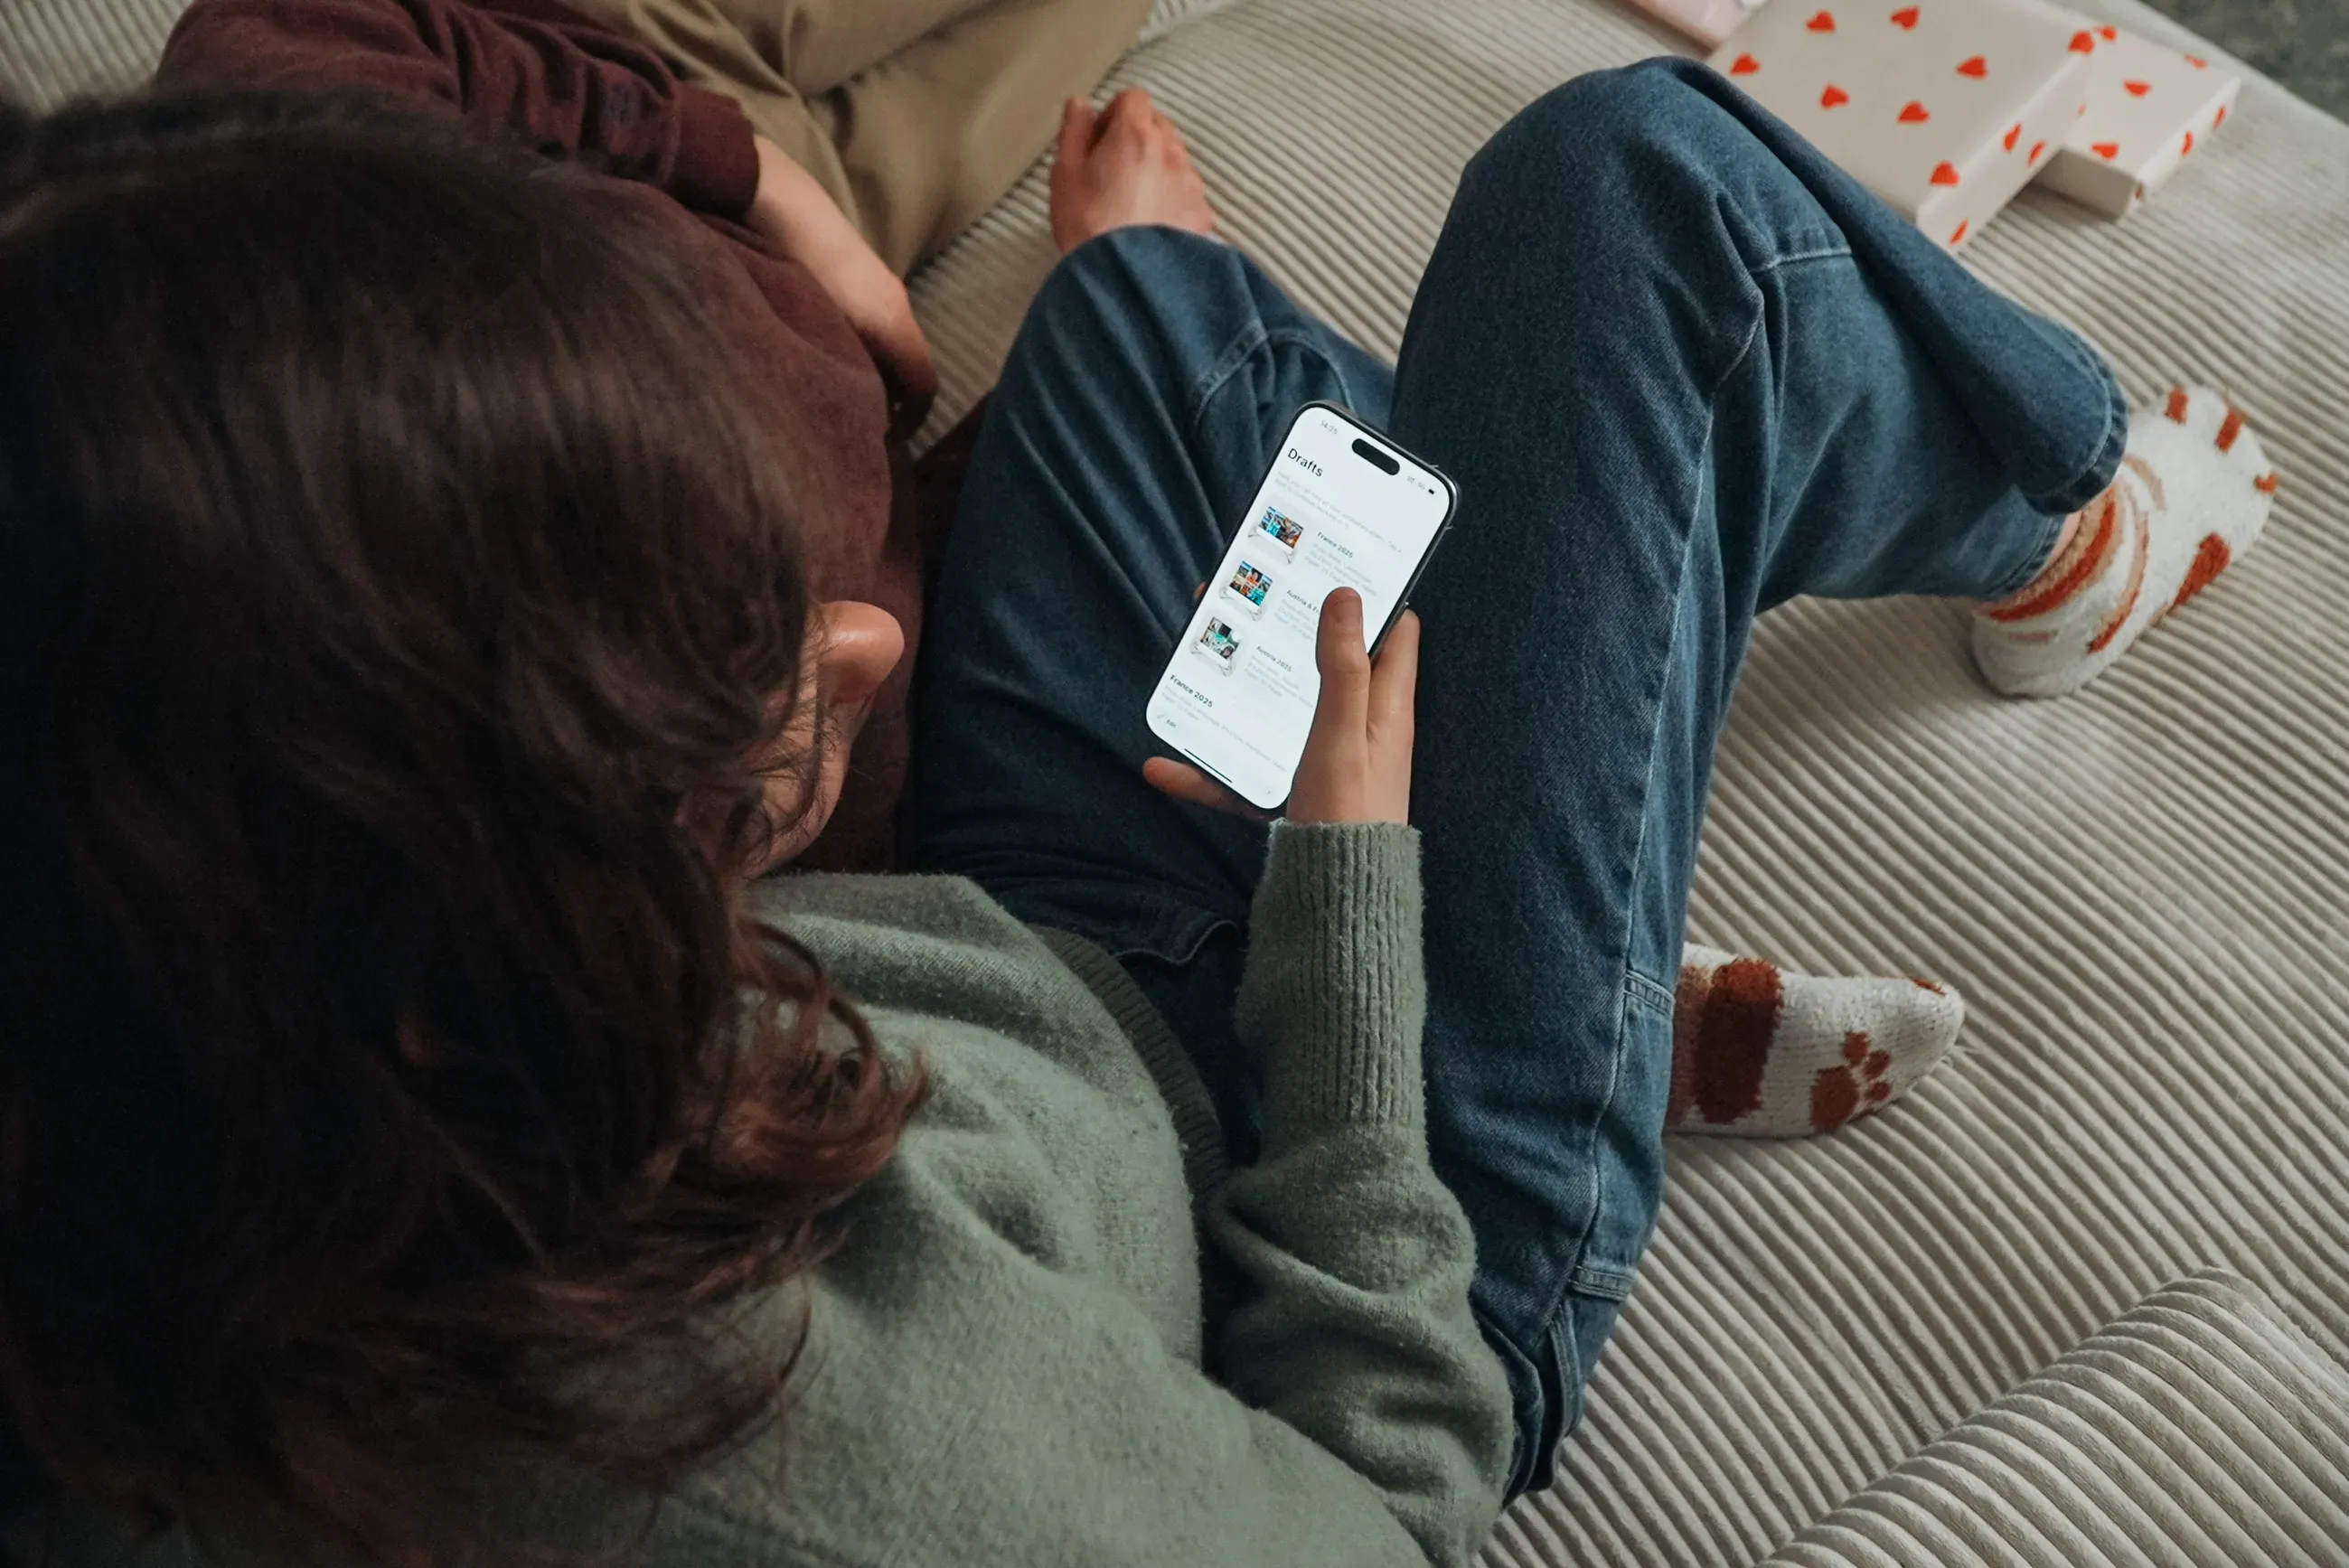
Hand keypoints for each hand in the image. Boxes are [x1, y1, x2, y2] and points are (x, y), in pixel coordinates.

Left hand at [746, 136, 936, 432]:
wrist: (770, 197)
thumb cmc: (791, 264)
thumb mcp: (818, 330)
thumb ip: (848, 373)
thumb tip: (864, 416)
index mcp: (893, 322)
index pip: (925, 383)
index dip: (915, 419)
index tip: (890, 442)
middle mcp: (895, 303)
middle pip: (911, 363)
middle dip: (894, 396)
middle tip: (862, 422)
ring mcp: (878, 284)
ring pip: (891, 341)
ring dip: (878, 369)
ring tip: (844, 389)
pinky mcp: (857, 272)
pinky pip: (874, 321)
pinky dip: (865, 344)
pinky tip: (830, 348)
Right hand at [1050, 88, 1216, 253]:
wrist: (1123, 278)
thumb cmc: (1087, 224)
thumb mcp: (1065, 173)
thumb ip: (1074, 130)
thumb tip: (1081, 104)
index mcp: (1136, 134)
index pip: (1133, 98)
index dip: (1114, 114)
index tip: (1100, 139)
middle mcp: (1171, 151)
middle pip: (1158, 126)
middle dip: (1137, 139)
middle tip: (1114, 172)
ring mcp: (1191, 183)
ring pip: (1176, 160)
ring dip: (1157, 169)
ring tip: (1134, 203)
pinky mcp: (1202, 214)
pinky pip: (1188, 194)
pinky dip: (1173, 200)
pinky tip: (1153, 225)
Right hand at [1145, 589, 1418, 825]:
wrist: (1340, 903)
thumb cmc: (1351, 815)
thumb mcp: (1343, 732)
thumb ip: (1343, 666)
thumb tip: (1347, 595)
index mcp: (1385, 705)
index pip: (1395, 632)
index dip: (1372, 594)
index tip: (1333, 564)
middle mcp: (1358, 727)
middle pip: (1322, 663)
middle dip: (1285, 631)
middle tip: (1243, 600)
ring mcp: (1324, 760)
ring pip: (1277, 711)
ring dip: (1239, 690)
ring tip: (1200, 659)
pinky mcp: (1294, 794)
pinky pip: (1245, 773)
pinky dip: (1207, 770)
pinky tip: (1163, 767)